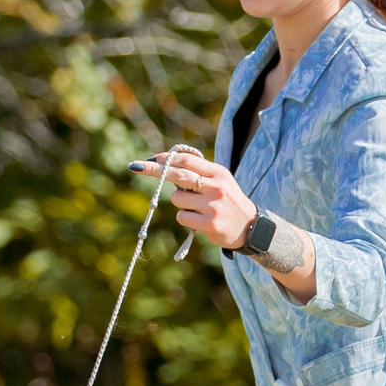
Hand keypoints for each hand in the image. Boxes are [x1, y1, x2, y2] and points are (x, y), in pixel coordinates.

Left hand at [130, 151, 256, 250]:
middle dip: (154, 170)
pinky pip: (181, 217)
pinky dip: (185, 217)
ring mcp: (212, 206)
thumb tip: (165, 166)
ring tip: (196, 208)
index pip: (187, 160)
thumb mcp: (219, 181)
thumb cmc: (228, 201)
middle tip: (135, 166)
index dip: (167, 158)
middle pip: (178, 175)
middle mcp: (216, 187)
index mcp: (218, 173)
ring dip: (180, 203)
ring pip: (177, 199)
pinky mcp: (209, 223)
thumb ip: (198, 173)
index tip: (151, 158)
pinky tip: (199, 220)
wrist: (249, 227)